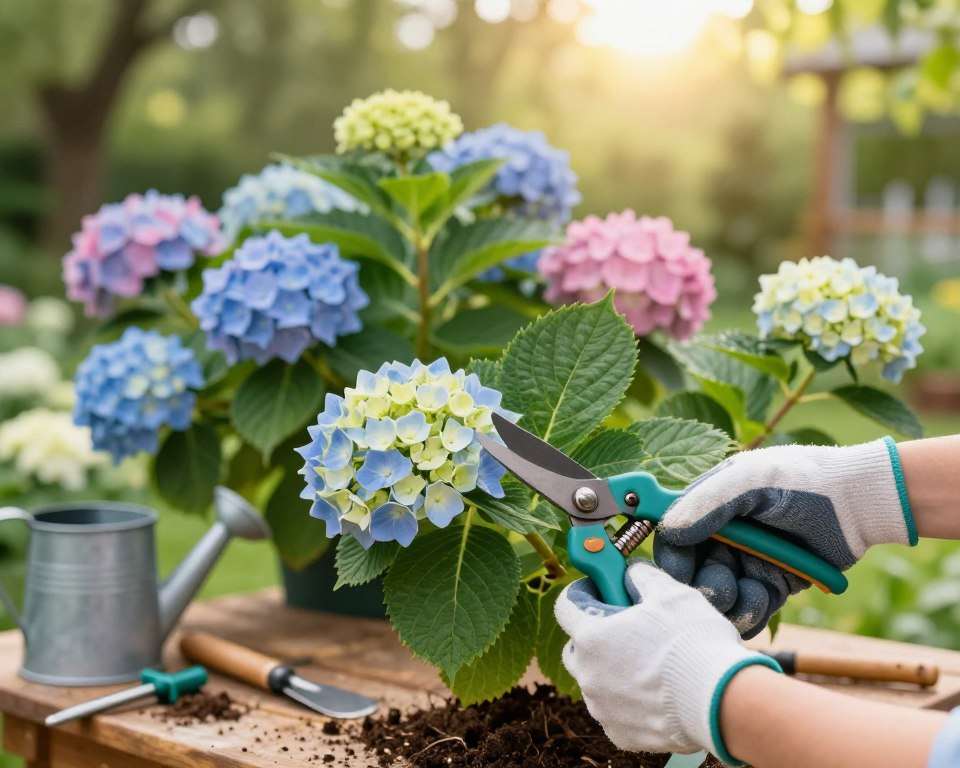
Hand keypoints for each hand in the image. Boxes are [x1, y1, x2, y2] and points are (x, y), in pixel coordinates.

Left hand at [555, 561, 779, 759]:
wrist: (722, 704)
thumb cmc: (694, 643)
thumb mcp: (670, 593)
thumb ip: (641, 576)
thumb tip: (631, 573)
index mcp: (591, 636)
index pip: (566, 606)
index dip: (584, 594)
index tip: (603, 592)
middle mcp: (587, 675)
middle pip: (577, 647)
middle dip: (596, 636)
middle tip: (629, 630)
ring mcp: (602, 708)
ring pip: (595, 681)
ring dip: (612, 670)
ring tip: (650, 663)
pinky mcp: (620, 736)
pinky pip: (615, 711)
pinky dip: (628, 701)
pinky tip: (657, 692)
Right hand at [654, 438, 915, 637]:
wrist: (860, 502)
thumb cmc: (803, 480)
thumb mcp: (750, 481)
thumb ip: (707, 503)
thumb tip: (670, 530)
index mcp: (710, 506)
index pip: (675, 537)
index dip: (672, 558)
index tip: (678, 575)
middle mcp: (724, 535)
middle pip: (694, 572)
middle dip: (704, 586)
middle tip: (721, 591)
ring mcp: (748, 561)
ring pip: (721, 596)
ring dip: (730, 602)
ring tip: (751, 594)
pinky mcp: (773, 584)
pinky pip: (750, 608)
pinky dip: (752, 611)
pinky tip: (765, 598)